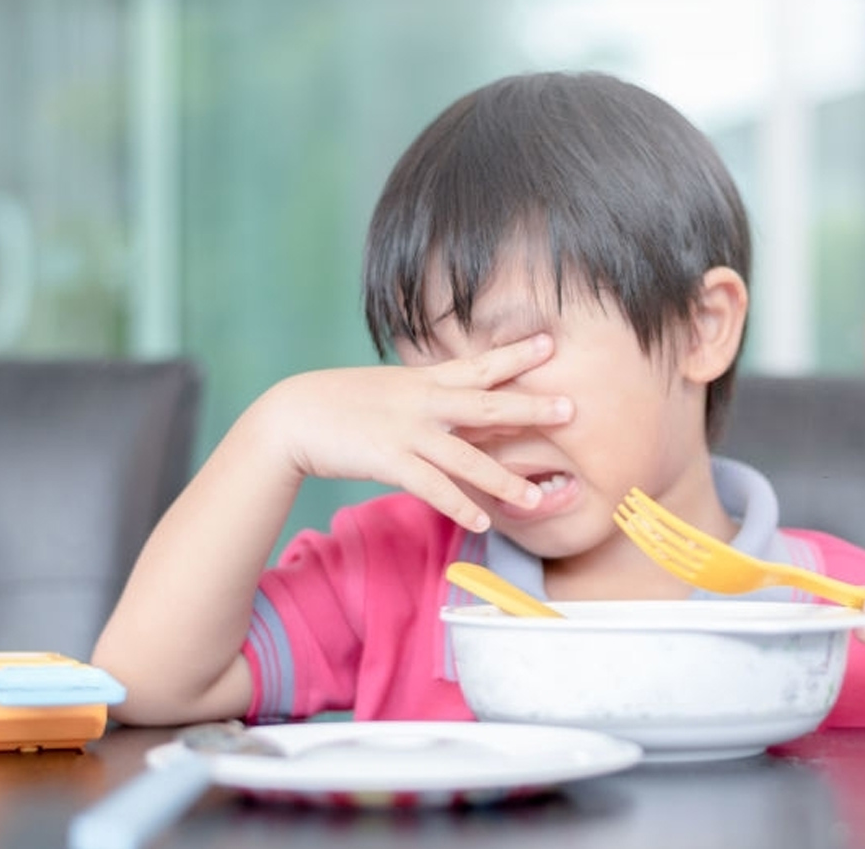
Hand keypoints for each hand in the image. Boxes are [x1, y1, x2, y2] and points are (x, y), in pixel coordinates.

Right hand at [254, 333, 572, 530]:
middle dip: (530, 408)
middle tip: (570, 409)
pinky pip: (431, 487)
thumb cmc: (346, 403)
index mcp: (427, 381)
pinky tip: (481, 522)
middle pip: (487, 406)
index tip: (552, 342)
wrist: (294, 415)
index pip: (480, 365)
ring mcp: (408, 432)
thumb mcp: (395, 390)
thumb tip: (465, 401)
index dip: (516, 354)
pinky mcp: (389, 460)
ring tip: (534, 497)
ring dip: (502, 479)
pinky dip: (457, 506)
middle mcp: (425, 402)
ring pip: (465, 458)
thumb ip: (431, 395)